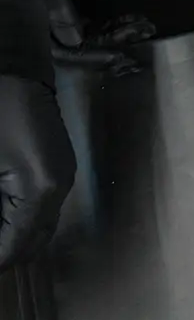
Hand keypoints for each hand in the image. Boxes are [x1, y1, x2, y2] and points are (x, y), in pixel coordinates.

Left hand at [0, 77, 74, 270]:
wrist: (10, 65)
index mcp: (41, 188)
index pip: (14, 247)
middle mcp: (59, 187)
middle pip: (33, 243)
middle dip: (5, 253)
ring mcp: (62, 175)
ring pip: (39, 229)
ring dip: (12, 238)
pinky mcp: (56, 166)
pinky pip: (41, 208)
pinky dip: (17, 220)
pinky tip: (2, 216)